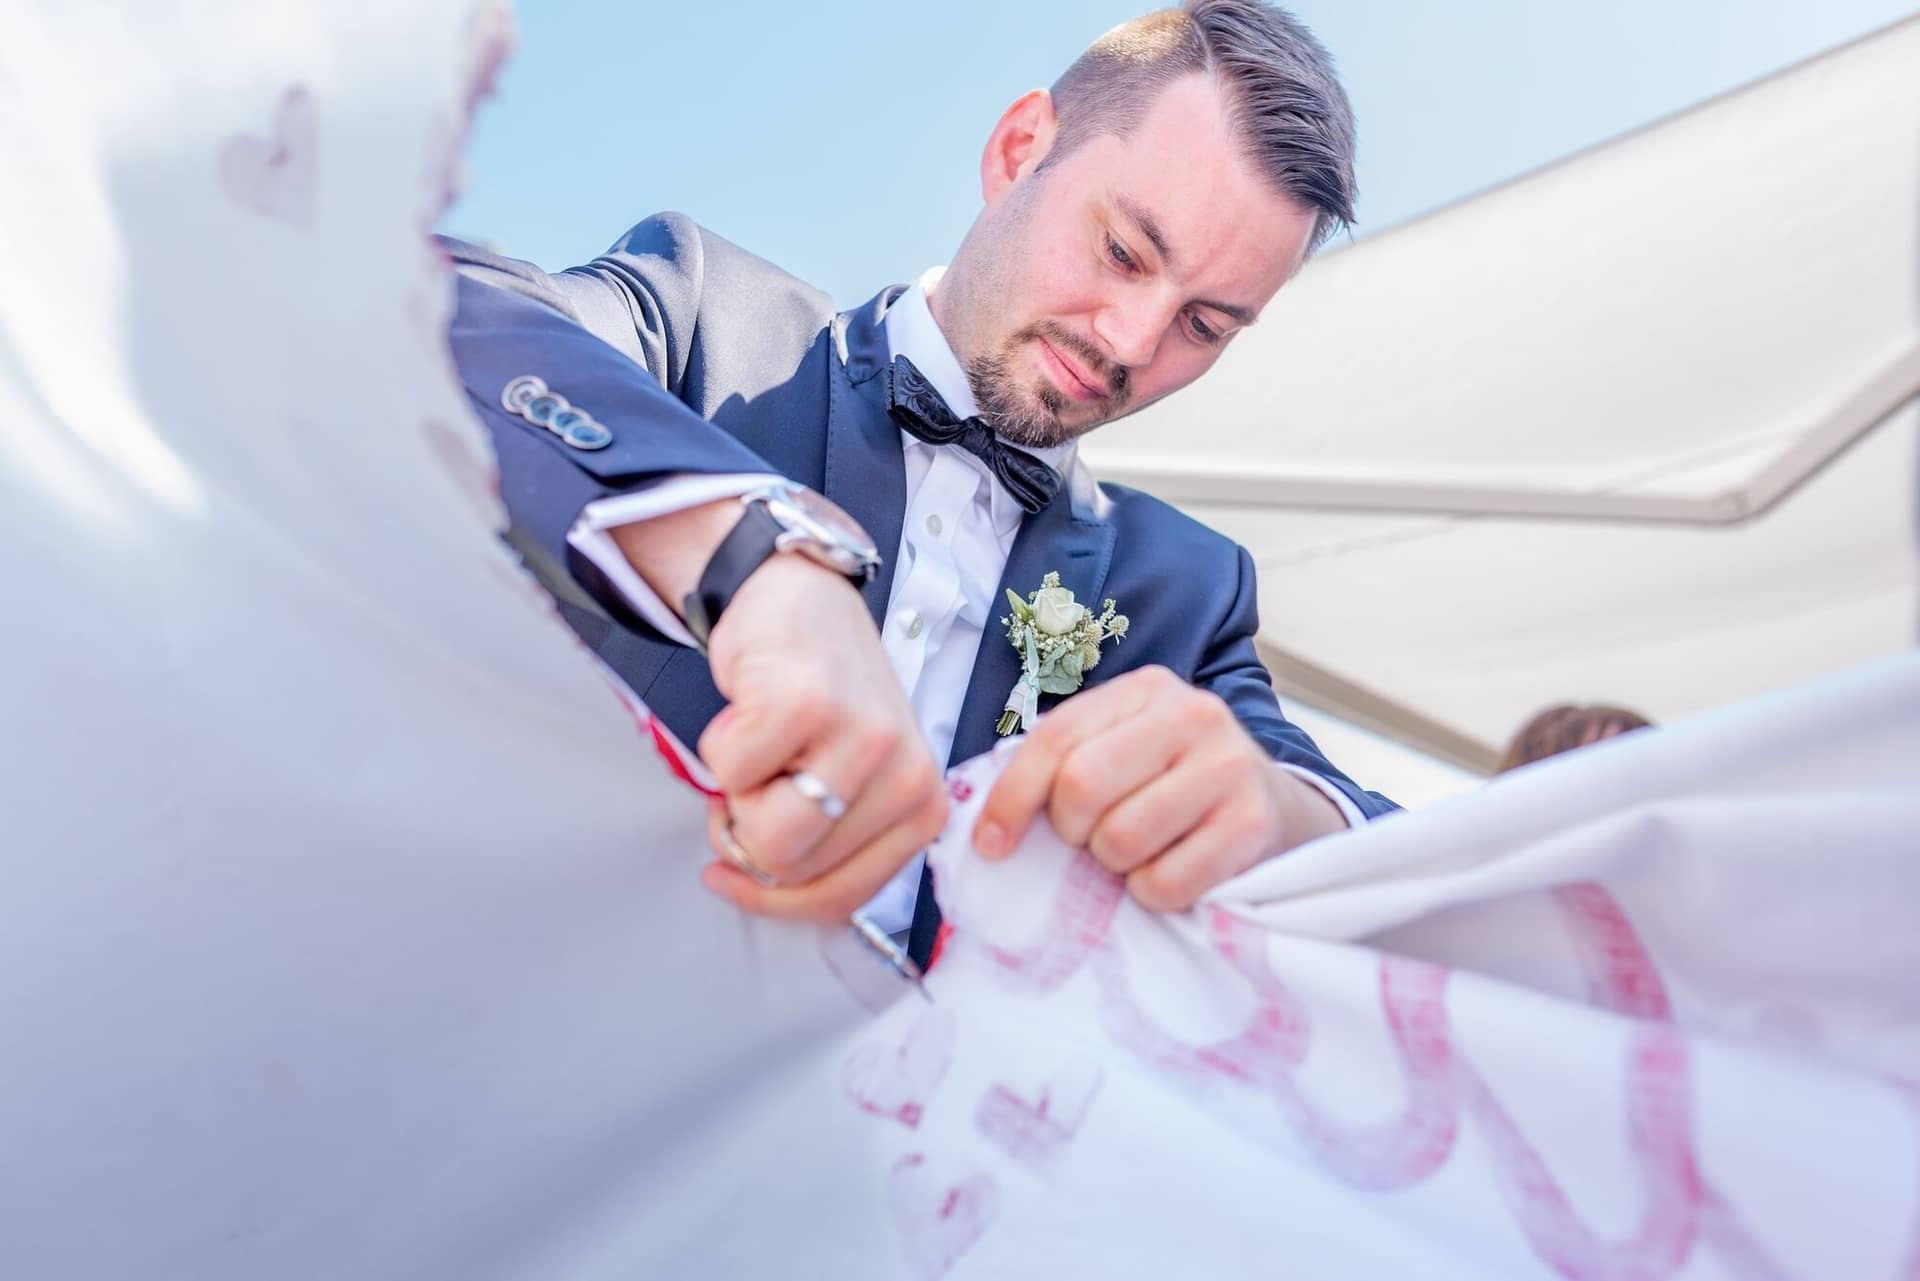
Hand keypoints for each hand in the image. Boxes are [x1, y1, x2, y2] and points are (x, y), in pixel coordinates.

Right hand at [613, 502, 946, 921]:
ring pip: (764, 834)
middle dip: (750, 829)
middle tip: (759, 772)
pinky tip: (749, 705)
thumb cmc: (818, 696)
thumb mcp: (848, 783)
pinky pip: (730, 772)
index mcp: (923, 807)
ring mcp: (863, 739)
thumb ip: (824, 844)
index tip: (733, 874)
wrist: (798, 597)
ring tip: (759, 741)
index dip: (770, 898)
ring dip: (734, 791)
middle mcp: (908, 776)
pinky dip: (719, 743)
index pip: (838, 901)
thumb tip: (758, 888)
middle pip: (791, 870)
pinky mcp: (808, 704)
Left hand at [971, 666, 1344, 909]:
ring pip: (1121, 839)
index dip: (1011, 798)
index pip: (1054, 739)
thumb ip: (1065, 764)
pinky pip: (1164, 881)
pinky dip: (1154, 892)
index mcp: (1145, 690)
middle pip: (1081, 787)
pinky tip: (1173, 869)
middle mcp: (1192, 714)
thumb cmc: (1177, 788)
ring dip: (1116, 866)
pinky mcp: (1254, 823)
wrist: (1280, 813)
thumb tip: (981, 821)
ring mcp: (1229, 766)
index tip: (991, 845)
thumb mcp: (1124, 752)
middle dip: (1072, 832)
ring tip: (1139, 852)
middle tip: (1092, 840)